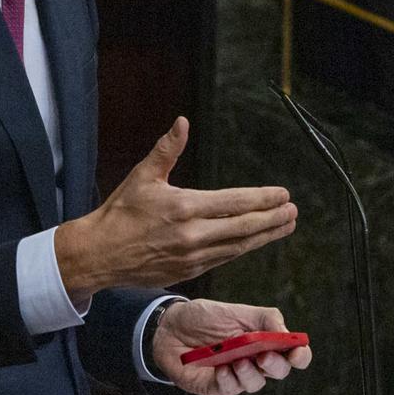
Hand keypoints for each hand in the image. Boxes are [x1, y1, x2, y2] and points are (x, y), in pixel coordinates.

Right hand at [53, 117, 297, 297]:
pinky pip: (223, 258)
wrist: (100, 253)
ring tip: (285, 226)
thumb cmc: (120, 212)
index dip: (262, 199)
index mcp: (184, 207)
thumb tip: (182, 122)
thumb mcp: (143, 176)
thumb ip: (168, 149)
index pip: (234, 202)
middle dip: (272, 219)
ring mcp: (192, 257)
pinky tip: (254, 242)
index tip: (283, 194)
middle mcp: (193, 235)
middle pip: (244, 227)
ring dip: (265, 236)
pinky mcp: (189, 271)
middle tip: (293, 211)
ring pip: (238, 246)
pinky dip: (243, 249)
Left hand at [150, 299, 312, 394]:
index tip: (297, 352)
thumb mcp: (234, 310)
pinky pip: (230, 389)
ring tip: (236, 361)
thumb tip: (285, 331)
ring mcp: (236, 374)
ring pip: (256, 383)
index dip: (300, 355)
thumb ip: (264, 318)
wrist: (168, 327)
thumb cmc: (203, 318)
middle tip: (264, 356)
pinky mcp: (218, 385)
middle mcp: (254, 359)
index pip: (292, 353)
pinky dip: (228, 379)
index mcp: (263, 340)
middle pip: (279, 371)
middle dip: (276, 365)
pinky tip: (219, 368)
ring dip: (250, 373)